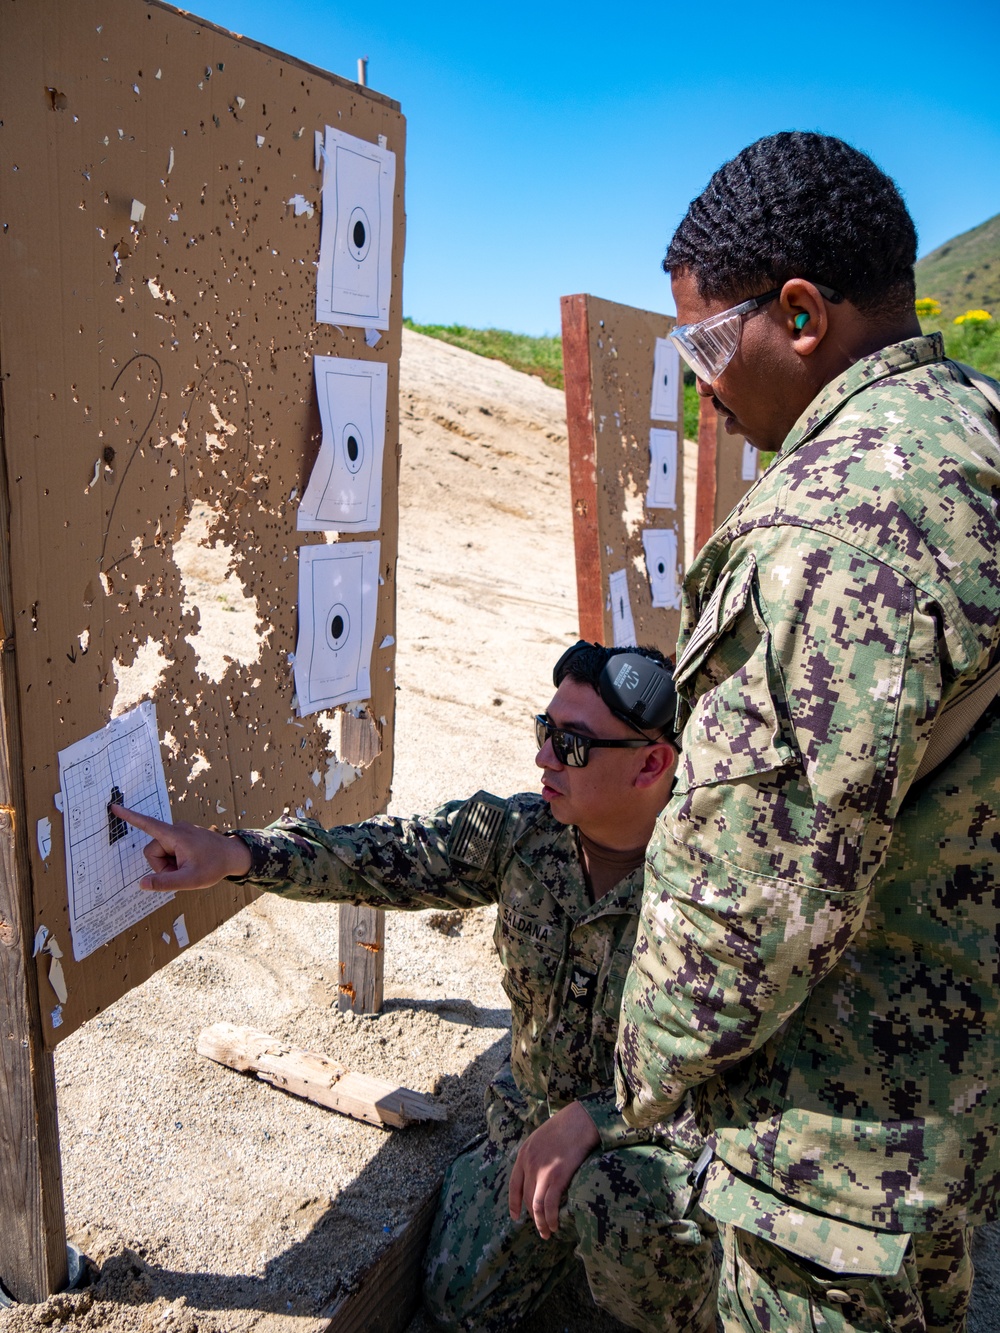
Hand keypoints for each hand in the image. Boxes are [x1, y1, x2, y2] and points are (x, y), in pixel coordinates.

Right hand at [111, 805, 251, 891]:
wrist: (235, 856)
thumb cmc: (215, 866)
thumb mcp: (190, 880)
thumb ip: (165, 883)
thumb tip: (142, 883)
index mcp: (175, 835)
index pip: (147, 824)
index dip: (130, 817)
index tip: (115, 807)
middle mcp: (175, 830)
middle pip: (153, 852)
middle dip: (162, 866)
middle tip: (181, 872)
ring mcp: (180, 832)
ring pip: (161, 853)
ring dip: (170, 865)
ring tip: (188, 867)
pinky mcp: (183, 836)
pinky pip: (170, 851)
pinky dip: (175, 861)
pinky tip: (190, 863)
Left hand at [508, 1100, 599, 1239]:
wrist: (581, 1118)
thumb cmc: (567, 1125)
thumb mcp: (543, 1136)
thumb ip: (537, 1154)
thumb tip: (540, 1172)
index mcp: (524, 1153)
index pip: (513, 1185)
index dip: (514, 1203)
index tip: (516, 1216)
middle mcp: (529, 1164)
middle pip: (526, 1198)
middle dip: (532, 1216)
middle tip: (540, 1228)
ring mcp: (542, 1171)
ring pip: (535, 1206)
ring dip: (540, 1223)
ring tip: (547, 1233)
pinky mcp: (557, 1176)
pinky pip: (549, 1205)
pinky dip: (550, 1219)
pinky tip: (554, 1225)